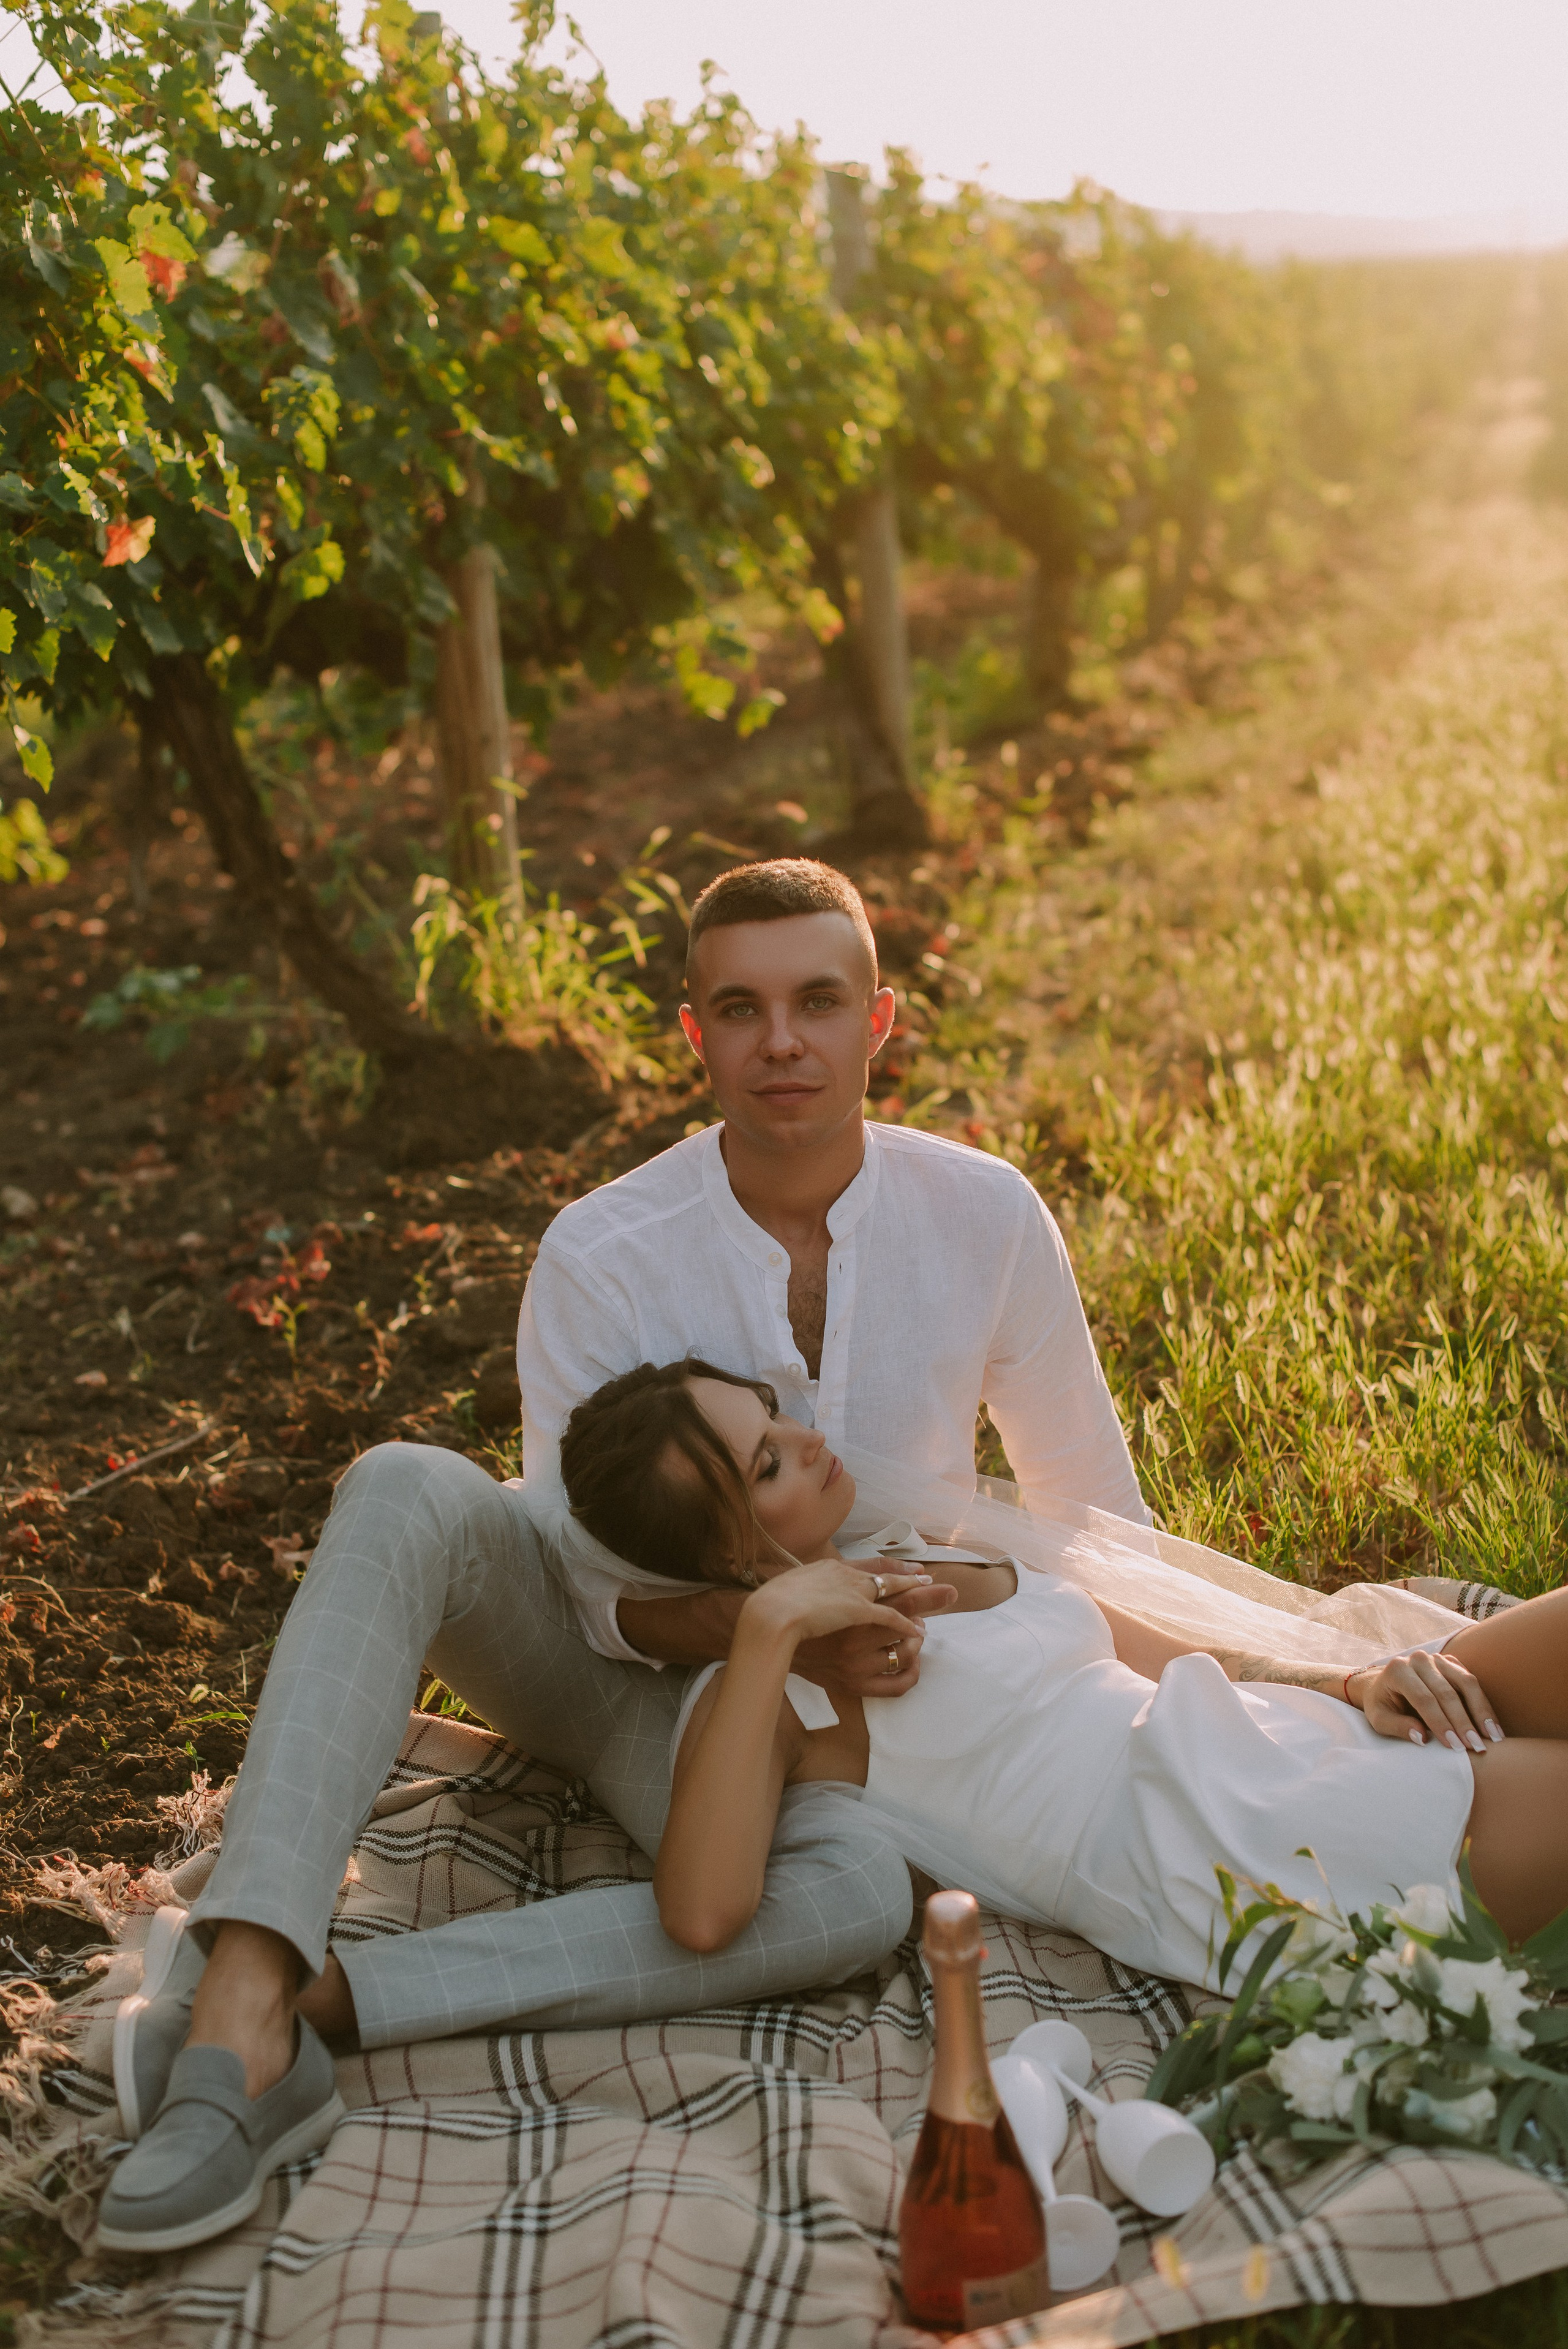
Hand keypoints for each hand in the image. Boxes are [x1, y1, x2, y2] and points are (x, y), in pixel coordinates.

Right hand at [743, 1557, 931, 1644]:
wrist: (768, 1617)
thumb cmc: (779, 1600)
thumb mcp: (805, 1578)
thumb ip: (830, 1578)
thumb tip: (848, 1584)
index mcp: (838, 1571)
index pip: (877, 1569)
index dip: (901, 1573)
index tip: (921, 1576)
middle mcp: (851, 1585)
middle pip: (896, 1587)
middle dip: (924, 1590)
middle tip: (948, 1590)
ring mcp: (856, 1606)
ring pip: (898, 1612)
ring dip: (912, 1619)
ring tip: (920, 1628)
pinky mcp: (857, 1628)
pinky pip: (890, 1627)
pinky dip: (906, 1629)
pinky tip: (917, 1634)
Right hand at [793, 1578, 957, 1699]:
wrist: (770, 1631)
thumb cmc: (798, 1597)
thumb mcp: (830, 1571)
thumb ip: (868, 1570)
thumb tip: (904, 1570)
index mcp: (851, 1603)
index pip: (898, 1591)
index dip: (923, 1587)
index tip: (941, 1584)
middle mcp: (857, 1633)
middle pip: (907, 1614)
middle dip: (930, 1602)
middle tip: (948, 1594)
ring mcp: (857, 1662)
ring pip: (905, 1649)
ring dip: (915, 1638)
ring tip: (913, 1631)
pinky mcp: (855, 1684)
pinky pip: (898, 1684)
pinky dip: (911, 1671)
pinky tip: (912, 1660)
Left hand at [1346, 1651, 1504, 1752]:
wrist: (1384, 1686)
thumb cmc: (1382, 1706)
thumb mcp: (1380, 1719)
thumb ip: (1398, 1727)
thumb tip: (1421, 1737)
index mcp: (1398, 1670)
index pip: (1423, 1698)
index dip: (1440, 1723)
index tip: (1454, 1746)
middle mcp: (1419, 1660)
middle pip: (1446, 1692)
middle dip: (1463, 1722)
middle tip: (1477, 1747)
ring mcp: (1437, 1659)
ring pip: (1465, 1683)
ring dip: (1481, 1712)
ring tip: (1493, 1738)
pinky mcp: (1452, 1664)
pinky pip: (1472, 1682)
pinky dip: (1484, 1705)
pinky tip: (1492, 1727)